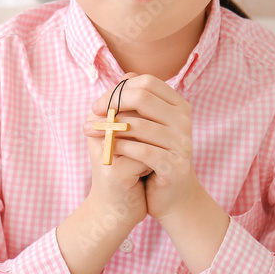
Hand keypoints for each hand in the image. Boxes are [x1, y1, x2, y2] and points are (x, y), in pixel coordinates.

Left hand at [83, 72, 200, 220]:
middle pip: (143, 97)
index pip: (147, 83)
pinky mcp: (174, 166)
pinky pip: (142, 150)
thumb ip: (139, 103)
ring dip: (110, 128)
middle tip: (93, 113)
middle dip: (112, 103)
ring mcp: (182, 143)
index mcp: (178, 107)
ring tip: (91, 133)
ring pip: (139, 125)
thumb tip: (126, 75)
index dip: (119, 89)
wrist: (172, 198)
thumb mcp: (148, 127)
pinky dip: (120, 147)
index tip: (98, 104)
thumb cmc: (154, 158)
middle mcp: (183, 121)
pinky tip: (106, 150)